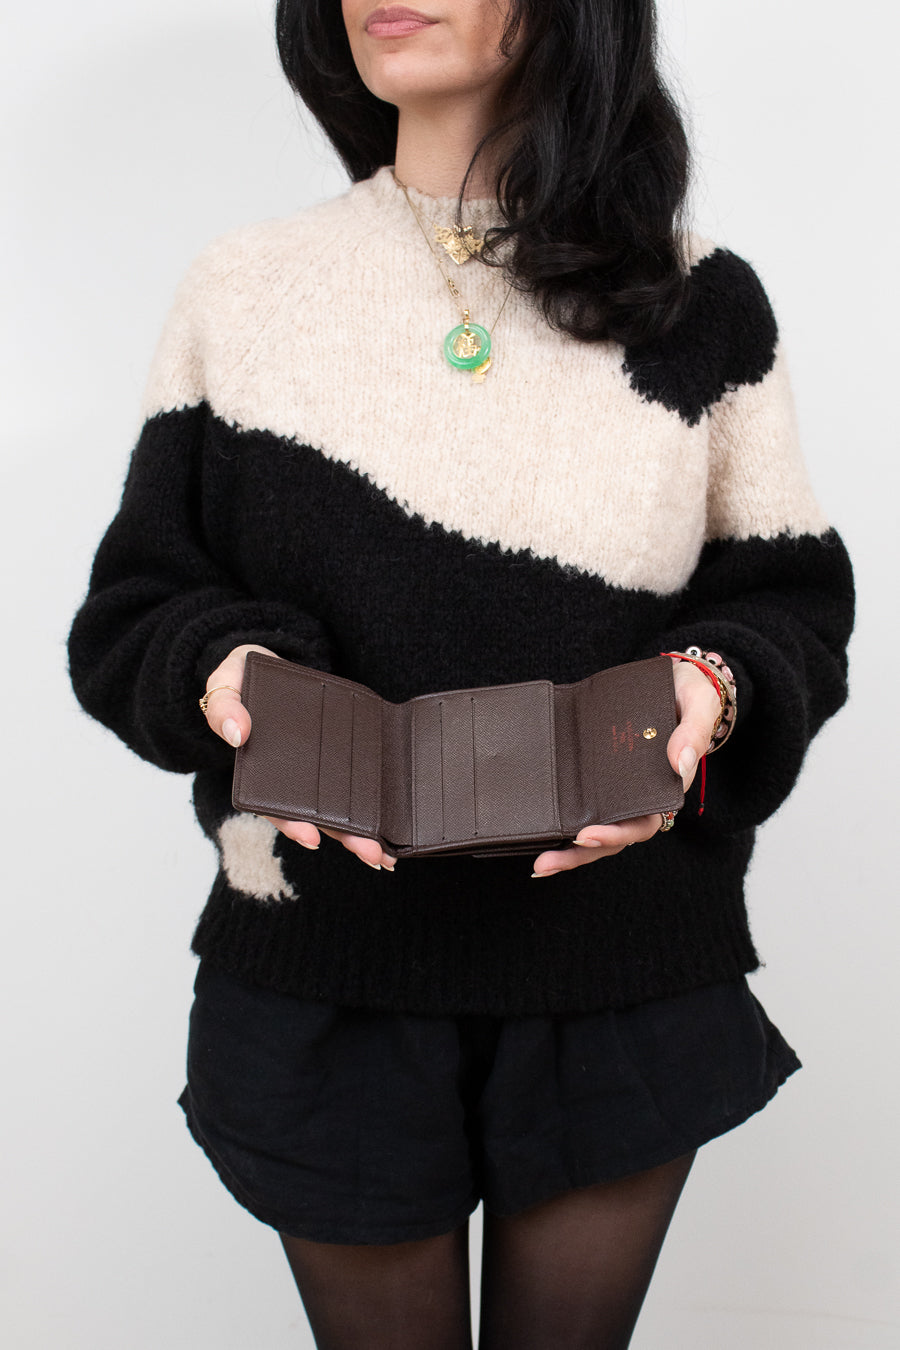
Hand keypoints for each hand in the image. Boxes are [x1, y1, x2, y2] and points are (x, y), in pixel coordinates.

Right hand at [202, 645, 397, 871]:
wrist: (269, 662)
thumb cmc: (243, 679)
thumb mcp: (225, 685)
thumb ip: (224, 707)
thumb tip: (237, 733)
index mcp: (261, 771)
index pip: (275, 805)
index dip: (291, 822)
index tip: (310, 836)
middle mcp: (291, 779)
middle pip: (317, 816)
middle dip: (345, 838)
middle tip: (372, 856)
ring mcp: (317, 771)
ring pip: (340, 810)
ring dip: (363, 834)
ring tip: (386, 854)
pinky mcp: (340, 756)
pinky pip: (357, 784)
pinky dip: (375, 806)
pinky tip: (393, 826)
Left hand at [530, 658, 720, 877]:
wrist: (678, 681)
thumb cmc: (692, 697)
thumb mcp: (699, 708)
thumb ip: (692, 734)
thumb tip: (679, 763)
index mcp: (664, 789)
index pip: (640, 824)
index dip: (614, 834)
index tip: (585, 836)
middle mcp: (638, 796)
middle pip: (610, 836)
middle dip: (578, 854)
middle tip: (544, 865)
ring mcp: (616, 788)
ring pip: (592, 826)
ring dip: (565, 848)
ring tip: (538, 864)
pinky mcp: (598, 774)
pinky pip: (580, 801)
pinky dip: (560, 817)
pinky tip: (536, 829)